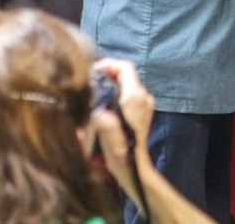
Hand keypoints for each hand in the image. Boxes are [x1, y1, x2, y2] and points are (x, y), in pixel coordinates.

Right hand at [90, 58, 155, 193]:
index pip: (126, 68)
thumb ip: (104, 122)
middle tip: (89, 79)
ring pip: (128, 81)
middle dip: (108, 72)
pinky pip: (129, 91)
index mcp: (135, 99)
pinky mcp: (143, 109)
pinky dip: (116, 90)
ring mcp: (145, 103)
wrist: (136, 168)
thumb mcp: (109, 138)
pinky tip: (102, 100)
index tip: (92, 71)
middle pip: (127, 73)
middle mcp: (144, 96)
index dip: (109, 64)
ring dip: (111, 80)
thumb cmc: (122, 154)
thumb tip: (96, 112)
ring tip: (93, 88)